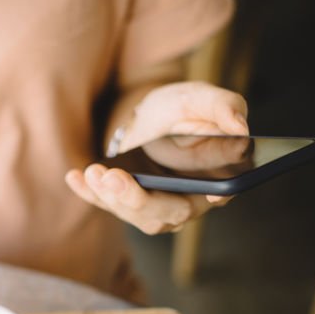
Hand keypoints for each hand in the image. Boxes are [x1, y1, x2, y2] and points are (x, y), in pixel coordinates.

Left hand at [66, 81, 248, 233]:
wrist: (151, 113)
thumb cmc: (183, 108)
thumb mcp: (202, 98)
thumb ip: (224, 107)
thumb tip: (240, 126)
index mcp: (216, 179)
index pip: (217, 196)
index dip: (206, 198)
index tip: (198, 195)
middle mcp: (187, 201)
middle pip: (166, 215)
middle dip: (138, 200)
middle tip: (114, 178)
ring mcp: (155, 207)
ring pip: (134, 214)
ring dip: (111, 197)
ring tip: (94, 172)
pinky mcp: (127, 202)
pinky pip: (107, 204)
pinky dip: (89, 193)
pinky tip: (75, 178)